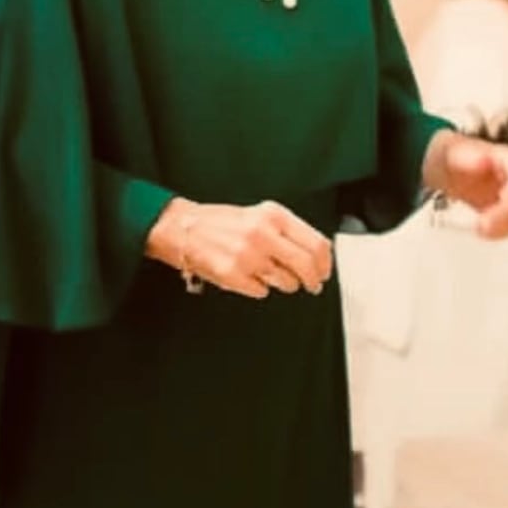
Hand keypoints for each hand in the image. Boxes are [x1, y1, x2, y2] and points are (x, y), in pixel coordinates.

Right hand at [146, 199, 331, 298]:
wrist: (183, 228)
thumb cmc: (222, 222)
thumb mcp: (260, 216)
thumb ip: (289, 231)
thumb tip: (317, 253)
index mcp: (273, 216)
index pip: (316, 243)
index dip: (325, 263)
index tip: (324, 271)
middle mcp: (263, 234)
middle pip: (306, 266)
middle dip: (313, 280)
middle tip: (313, 286)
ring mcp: (248, 256)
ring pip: (286, 282)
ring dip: (285, 284)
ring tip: (270, 274)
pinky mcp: (234, 275)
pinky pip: (262, 291)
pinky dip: (260, 288)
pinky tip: (248, 276)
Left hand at [427, 132, 507, 239]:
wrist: (448, 167)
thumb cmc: (456, 156)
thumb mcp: (457, 154)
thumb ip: (469, 158)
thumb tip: (483, 160)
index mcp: (506, 160)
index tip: (505, 198)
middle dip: (505, 212)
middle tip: (485, 221)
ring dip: (501, 225)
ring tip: (481, 228)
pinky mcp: (502, 212)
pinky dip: (497, 233)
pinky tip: (483, 232)